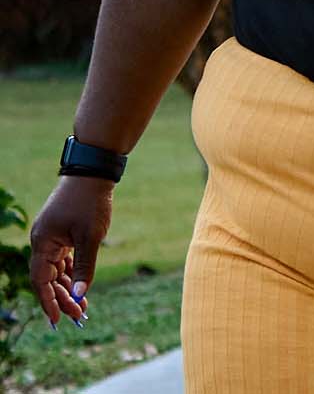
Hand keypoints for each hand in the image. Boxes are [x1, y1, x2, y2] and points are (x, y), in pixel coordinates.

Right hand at [28, 176, 112, 328]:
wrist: (93, 174)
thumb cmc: (90, 203)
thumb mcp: (91, 237)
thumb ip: (85, 266)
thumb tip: (79, 293)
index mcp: (42, 244)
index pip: (40, 281)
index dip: (48, 302)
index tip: (57, 320)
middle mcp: (42, 242)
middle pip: (48, 278)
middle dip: (62, 298)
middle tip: (78, 317)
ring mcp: (51, 237)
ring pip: (56, 270)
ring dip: (67, 288)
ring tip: (82, 307)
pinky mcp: (61, 233)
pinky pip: (62, 260)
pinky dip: (71, 273)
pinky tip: (80, 286)